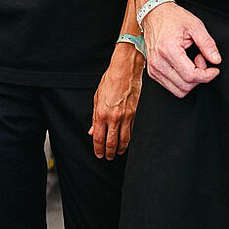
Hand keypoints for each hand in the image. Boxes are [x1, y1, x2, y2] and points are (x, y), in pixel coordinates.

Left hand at [89, 42, 142, 158]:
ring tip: (117, 153)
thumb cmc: (110, 80)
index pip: (99, 138)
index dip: (98, 149)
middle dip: (108, 153)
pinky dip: (129, 139)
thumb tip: (93, 130)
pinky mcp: (135, 114)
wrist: (125, 70)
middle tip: (107, 157)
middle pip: (111, 142)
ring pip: (124, 140)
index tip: (98, 154)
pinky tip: (126, 142)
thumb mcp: (97, 98)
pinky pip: (132, 131)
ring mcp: (126, 117)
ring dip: (120, 149)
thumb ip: (95, 117)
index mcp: (102, 113)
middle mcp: (114, 117)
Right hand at [141, 2, 220, 98]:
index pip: (191, 76)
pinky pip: (171, 87)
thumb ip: (208, 44)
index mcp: (168, 50)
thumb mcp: (195, 26)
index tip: (214, 70)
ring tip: (192, 62)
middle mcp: (158, 62)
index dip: (207, 76)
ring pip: (178, 90)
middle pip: (185, 86)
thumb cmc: (172, 17)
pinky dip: (182, 81)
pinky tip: (184, 65)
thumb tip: (216, 60)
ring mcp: (153, 69)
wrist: (154, 13)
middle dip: (199, 76)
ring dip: (190, 80)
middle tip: (201, 59)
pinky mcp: (152, 72)